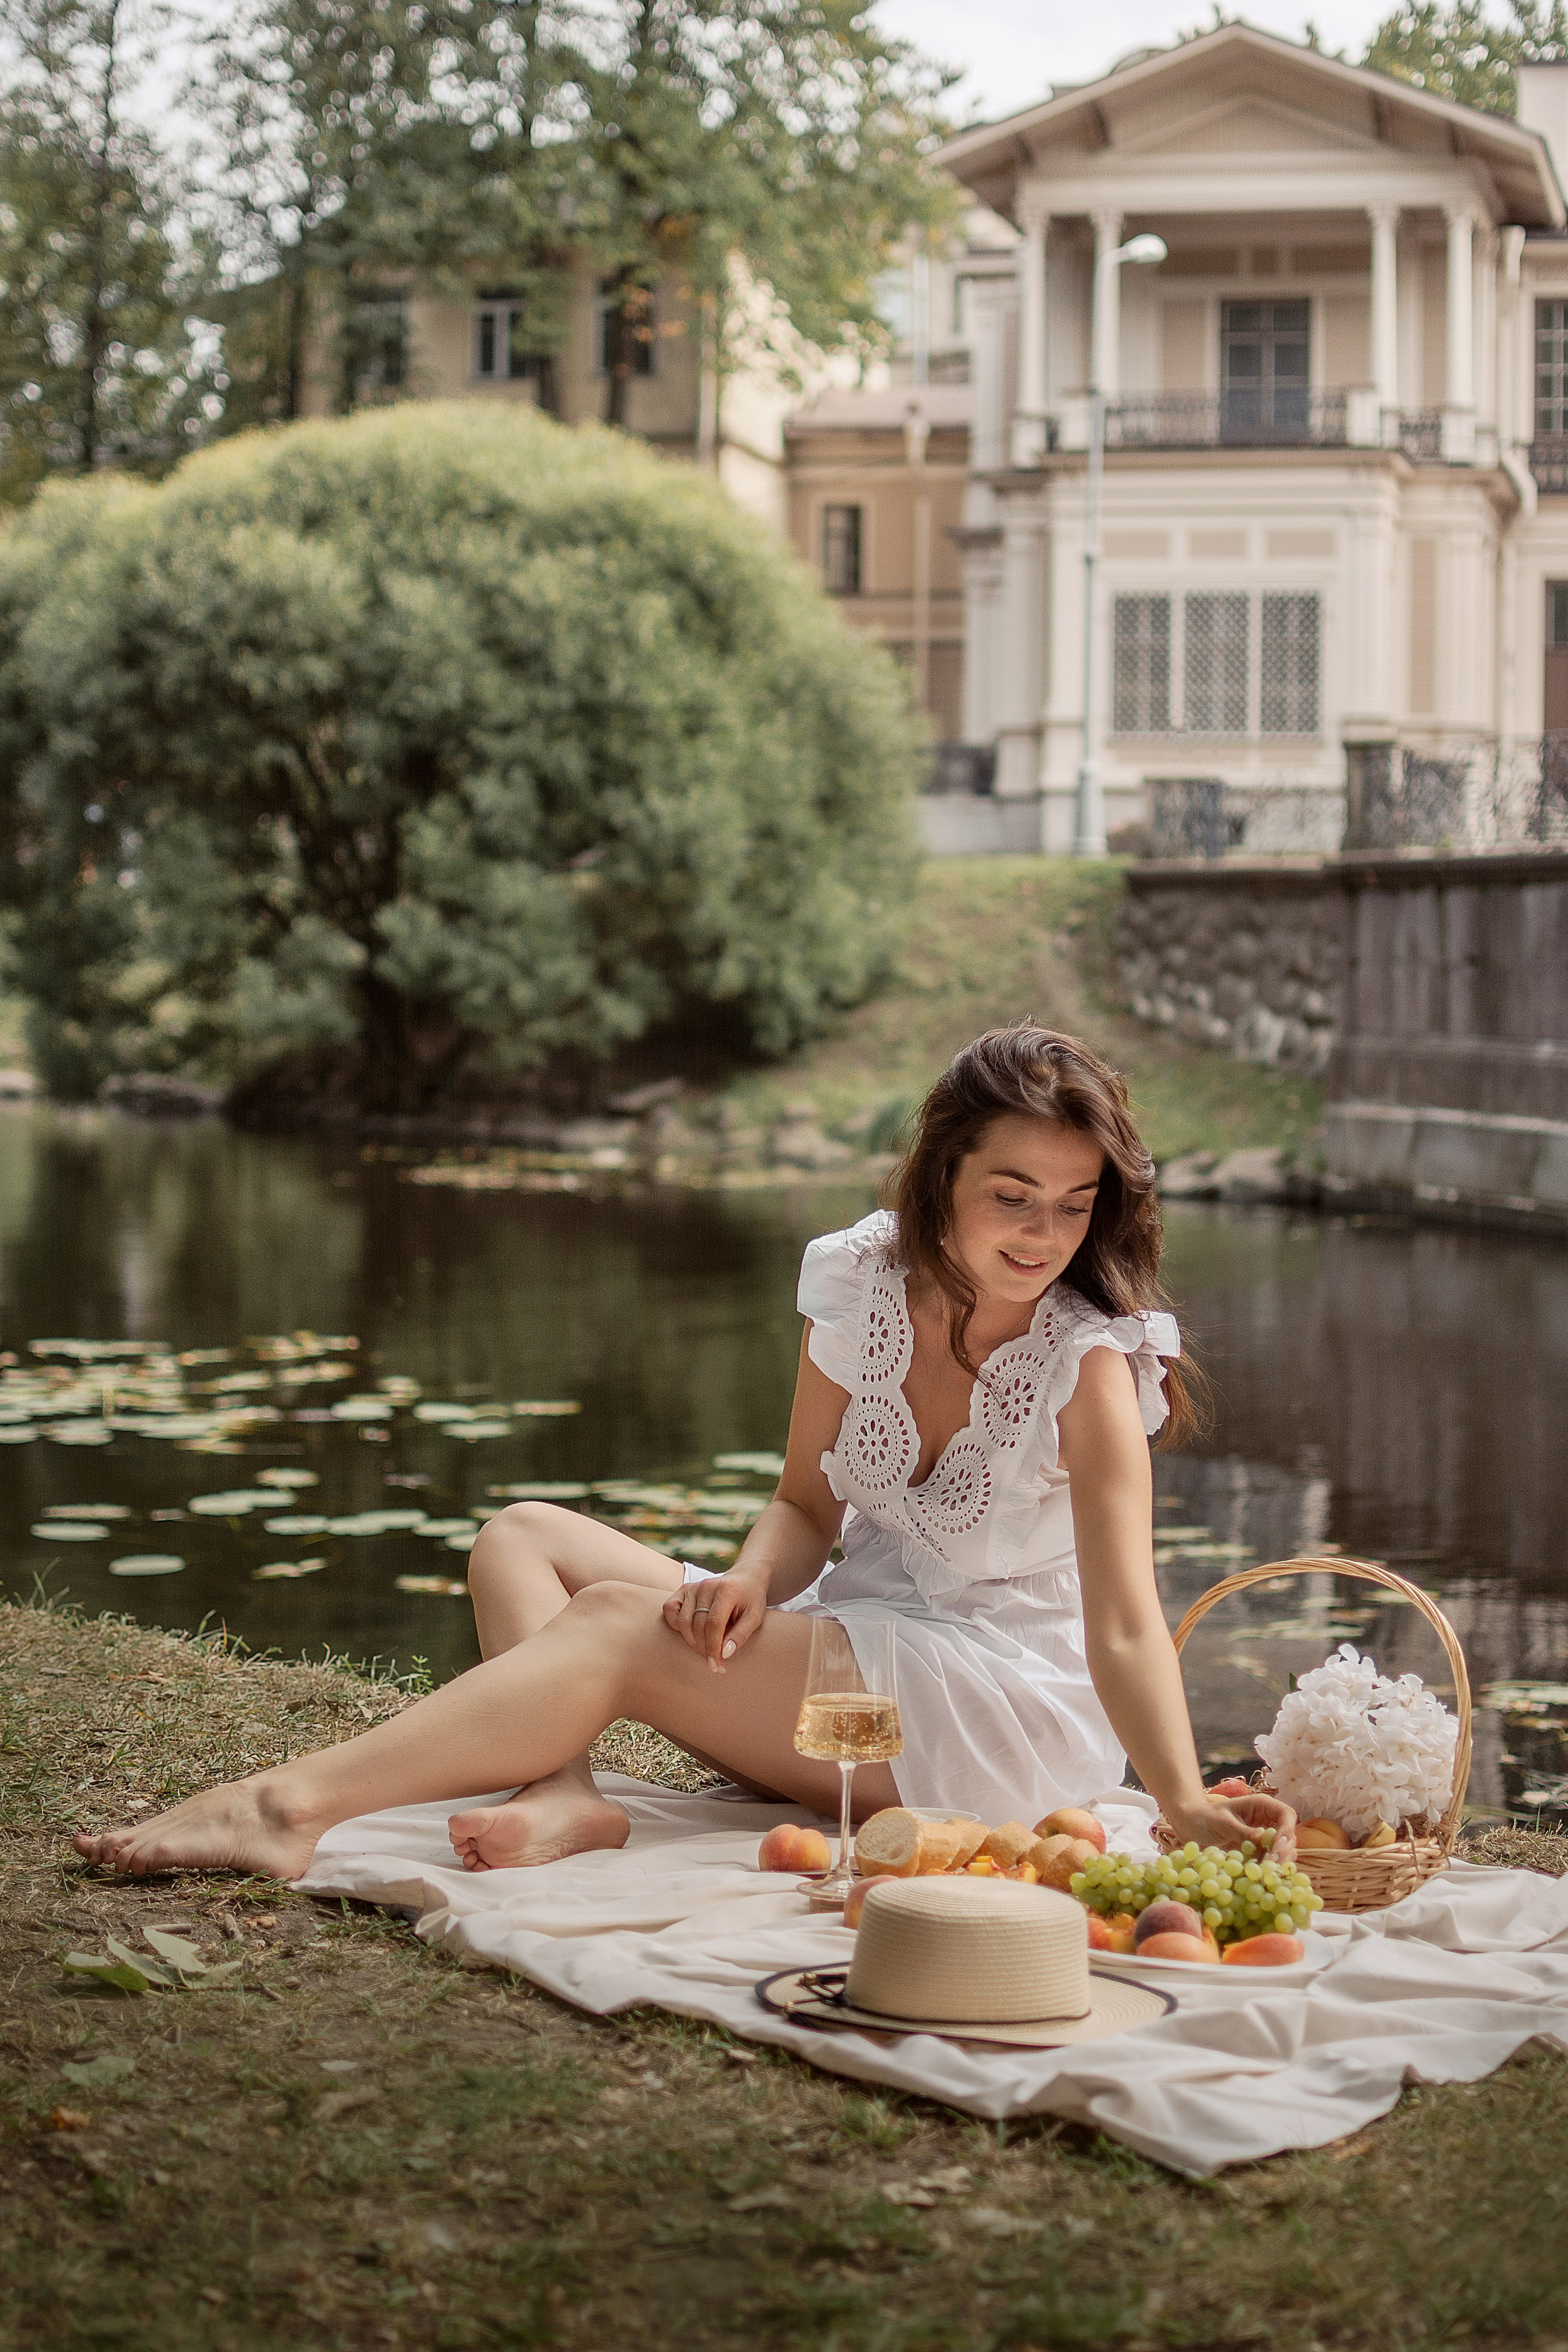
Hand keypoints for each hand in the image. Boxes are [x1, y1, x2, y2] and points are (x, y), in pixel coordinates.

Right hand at [661, 1569, 768, 1672]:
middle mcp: (707, 1586)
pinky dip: (675, 1624)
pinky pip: (670, 1609)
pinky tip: (689, 1633)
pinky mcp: (684, 1589)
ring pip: (683, 1622)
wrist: (745, 1578)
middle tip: (715, 1663)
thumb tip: (724, 1654)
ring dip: (692, 1642)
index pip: (714, 1624)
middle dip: (704, 1649)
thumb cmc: (751, 1600)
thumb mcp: (755, 1617)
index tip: (717, 1666)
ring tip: (706, 1650)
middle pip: (697, 1626)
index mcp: (726, 1590)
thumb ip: (740, 1635)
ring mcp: (693, 1587)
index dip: (713, 1648)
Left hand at [1165, 1790, 1297, 1865]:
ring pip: (1283, 1850)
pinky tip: (1259, 1876)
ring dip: (1277, 1861)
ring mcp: (1264, 1838)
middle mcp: (1267, 1821)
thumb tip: (1263, 1836)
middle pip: (1288, 1835)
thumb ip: (1241, 1830)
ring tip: (1264, 1872)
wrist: (1190, 1825)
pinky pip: (1270, 1861)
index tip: (1277, 1846)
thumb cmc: (1204, 1817)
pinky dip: (1268, 1868)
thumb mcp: (1222, 1822)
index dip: (1287, 1830)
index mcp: (1261, 1806)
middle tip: (1270, 1864)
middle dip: (1283, 1850)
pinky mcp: (1258, 1852)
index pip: (1286, 1814)